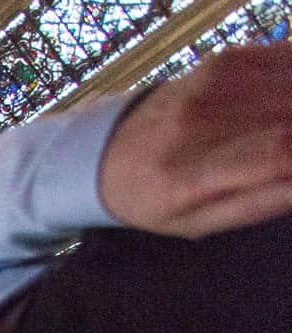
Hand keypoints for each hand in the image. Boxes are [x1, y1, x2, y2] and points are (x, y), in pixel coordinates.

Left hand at [99, 44, 291, 237]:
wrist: (108, 153)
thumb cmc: (158, 200)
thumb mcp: (200, 223)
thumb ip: (260, 203)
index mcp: (190, 174)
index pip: (277, 152)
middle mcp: (199, 122)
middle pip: (291, 113)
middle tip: (287, 150)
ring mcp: (211, 85)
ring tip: (283, 128)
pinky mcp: (222, 61)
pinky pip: (284, 59)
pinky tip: (284, 103)